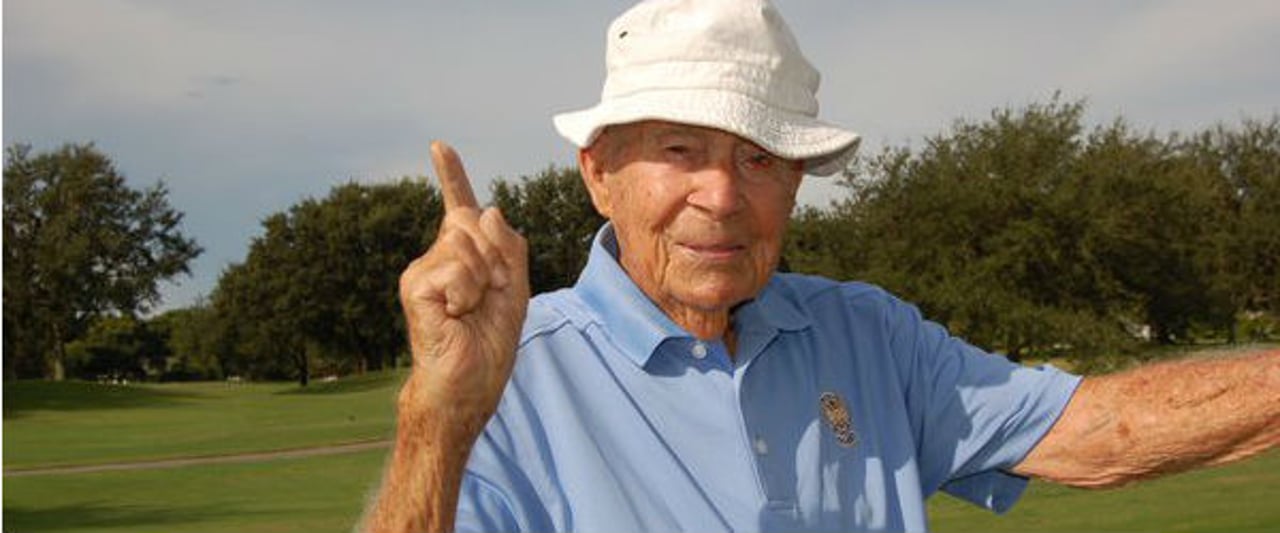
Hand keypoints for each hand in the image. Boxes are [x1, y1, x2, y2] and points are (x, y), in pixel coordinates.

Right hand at [397, 141, 529, 438]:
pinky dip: (468, 293)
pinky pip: (457, 269)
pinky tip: (456, 316)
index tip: (439, 147)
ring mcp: (423, 270)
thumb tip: (487, 209)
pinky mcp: (415, 286)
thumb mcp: (516, 289)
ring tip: (471, 310)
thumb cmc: (489, 343)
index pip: (459, 207)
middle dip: (497, 258)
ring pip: (467, 243)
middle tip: (490, 296)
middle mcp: (437, 256)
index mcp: (462, 256)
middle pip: (475, 221)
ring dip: (484, 279)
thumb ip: (510, 247)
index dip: (451, 176)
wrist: (468, 385)